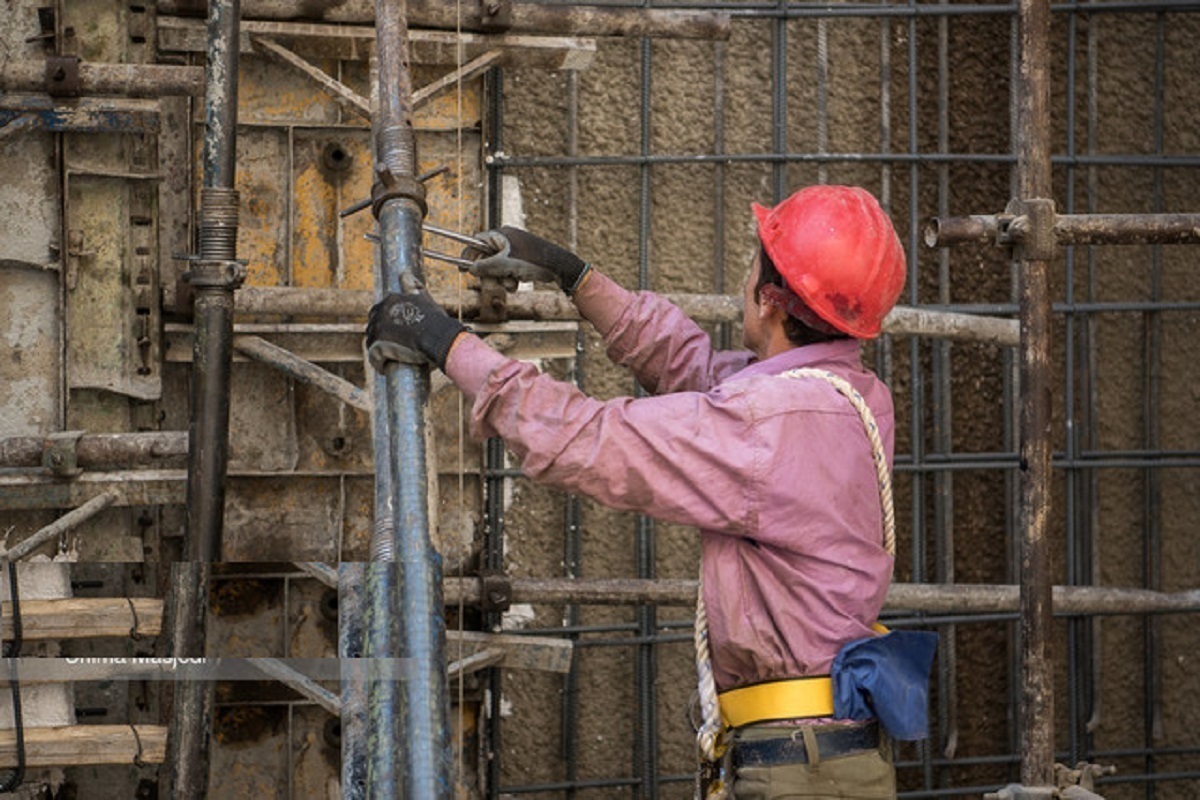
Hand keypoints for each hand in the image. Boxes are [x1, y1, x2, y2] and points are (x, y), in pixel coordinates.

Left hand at [366, 290, 465, 370]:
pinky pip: (374, 358)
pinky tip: (386, 368)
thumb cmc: (436, 321)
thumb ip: (412, 286)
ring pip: (372, 343)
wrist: (439, 338)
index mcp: (391, 300)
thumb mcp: (424, 298)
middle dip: (380, 337)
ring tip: (391, 359)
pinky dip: (379, 364)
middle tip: (394, 348)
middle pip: (373, 327)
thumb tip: (404, 274)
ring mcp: (378, 329)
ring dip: (379, 351)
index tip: (394, 334)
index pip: (379, 312)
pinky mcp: (378, 346)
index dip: (385, 324)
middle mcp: (381, 312)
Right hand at [465, 226, 590, 294]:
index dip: (469, 254)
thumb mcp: (505, 264)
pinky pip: (507, 271)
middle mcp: (507, 241)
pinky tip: (517, 283)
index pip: (477, 242)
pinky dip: (510, 279)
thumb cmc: (532, 260)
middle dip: (489, 272)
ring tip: (511, 283)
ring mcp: (514, 251)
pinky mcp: (521, 261)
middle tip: (491, 282)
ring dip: (501, 279)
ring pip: (497, 268)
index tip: (462, 267)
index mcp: (501, 235)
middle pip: (487, 258)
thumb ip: (486, 266)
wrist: (558, 267)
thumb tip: (470, 268)